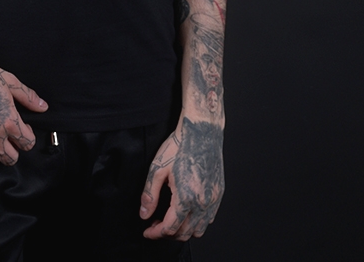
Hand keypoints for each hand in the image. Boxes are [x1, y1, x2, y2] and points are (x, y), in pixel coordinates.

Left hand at [140, 116, 224, 239]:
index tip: (147, 231)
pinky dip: (197, 221)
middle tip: (156, 224)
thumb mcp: (158, 169)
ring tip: (171, 219)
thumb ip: (150, 194)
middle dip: (167, 233)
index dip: (155, 233)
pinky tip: (187, 211)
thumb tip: (144, 214)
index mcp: (185, 198)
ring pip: (199, 229)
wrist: (201, 130)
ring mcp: (212, 199)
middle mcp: (202, 202)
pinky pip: (209, 218)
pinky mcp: (218, 193)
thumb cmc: (180, 146)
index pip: (170, 228)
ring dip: (184, 230)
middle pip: (184, 233)